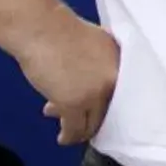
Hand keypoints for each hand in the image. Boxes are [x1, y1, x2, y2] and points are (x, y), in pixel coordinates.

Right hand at [16, 13, 120, 146]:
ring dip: (80, 129)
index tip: (102, 114)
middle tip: (84, 123)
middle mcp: (114, 79)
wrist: (40, 28)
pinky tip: (63, 138)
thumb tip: (97, 84)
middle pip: (110, 110)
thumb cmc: (61, 31)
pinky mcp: (74, 104)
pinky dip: (69, 136)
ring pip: (92, 122)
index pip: (124, 95)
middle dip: (95, 118)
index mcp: (122, 63)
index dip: (112, 106)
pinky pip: (75, 128)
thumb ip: (103, 65)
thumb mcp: (95, 45)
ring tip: (70, 131)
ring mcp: (95, 93)